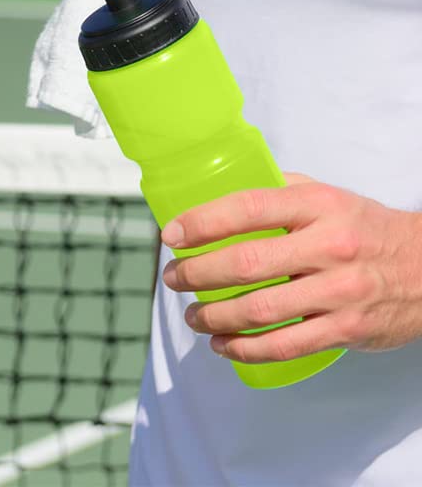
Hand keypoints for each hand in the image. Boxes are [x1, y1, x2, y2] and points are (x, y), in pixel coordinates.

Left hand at [161, 175, 421, 362]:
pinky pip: (288, 344)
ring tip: (192, 315)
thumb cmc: (365, 227)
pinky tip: (224, 346)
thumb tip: (220, 187)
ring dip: (216, 316)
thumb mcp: (326, 195)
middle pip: (246, 263)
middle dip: (198, 274)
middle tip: (173, 278)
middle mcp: (328, 247)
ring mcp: (339, 292)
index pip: (248, 208)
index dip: (202, 222)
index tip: (171, 235)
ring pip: (262, 309)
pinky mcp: (348, 330)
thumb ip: (278, 190)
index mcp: (315, 206)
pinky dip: (248, 349)